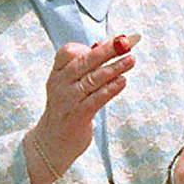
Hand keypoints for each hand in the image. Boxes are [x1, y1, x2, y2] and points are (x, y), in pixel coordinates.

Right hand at [23, 34, 138, 183]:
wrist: (52, 143)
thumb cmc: (66, 110)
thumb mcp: (67, 86)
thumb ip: (82, 69)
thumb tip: (102, 46)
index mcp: (57, 74)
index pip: (67, 52)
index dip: (87, 45)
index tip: (108, 41)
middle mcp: (60, 84)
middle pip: (84, 62)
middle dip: (107, 50)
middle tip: (125, 42)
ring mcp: (68, 100)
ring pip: (93, 79)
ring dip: (114, 68)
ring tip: (131, 60)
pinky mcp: (78, 115)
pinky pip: (97, 98)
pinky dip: (111, 88)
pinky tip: (122, 81)